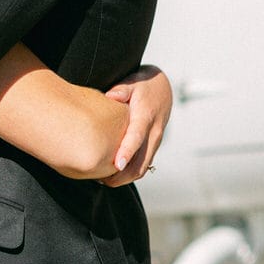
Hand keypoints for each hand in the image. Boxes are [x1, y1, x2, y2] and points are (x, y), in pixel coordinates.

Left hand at [101, 65, 170, 187]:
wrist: (162, 88)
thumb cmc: (142, 85)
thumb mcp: (133, 82)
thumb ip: (122, 90)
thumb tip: (112, 96)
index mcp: (146, 117)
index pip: (137, 137)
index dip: (127, 152)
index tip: (117, 165)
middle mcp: (153, 133)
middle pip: (141, 161)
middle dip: (123, 175)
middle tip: (101, 180)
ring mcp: (155, 141)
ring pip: (143, 167)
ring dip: (125, 177)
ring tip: (104, 181)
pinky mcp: (153, 146)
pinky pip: (144, 165)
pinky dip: (130, 173)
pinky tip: (113, 174)